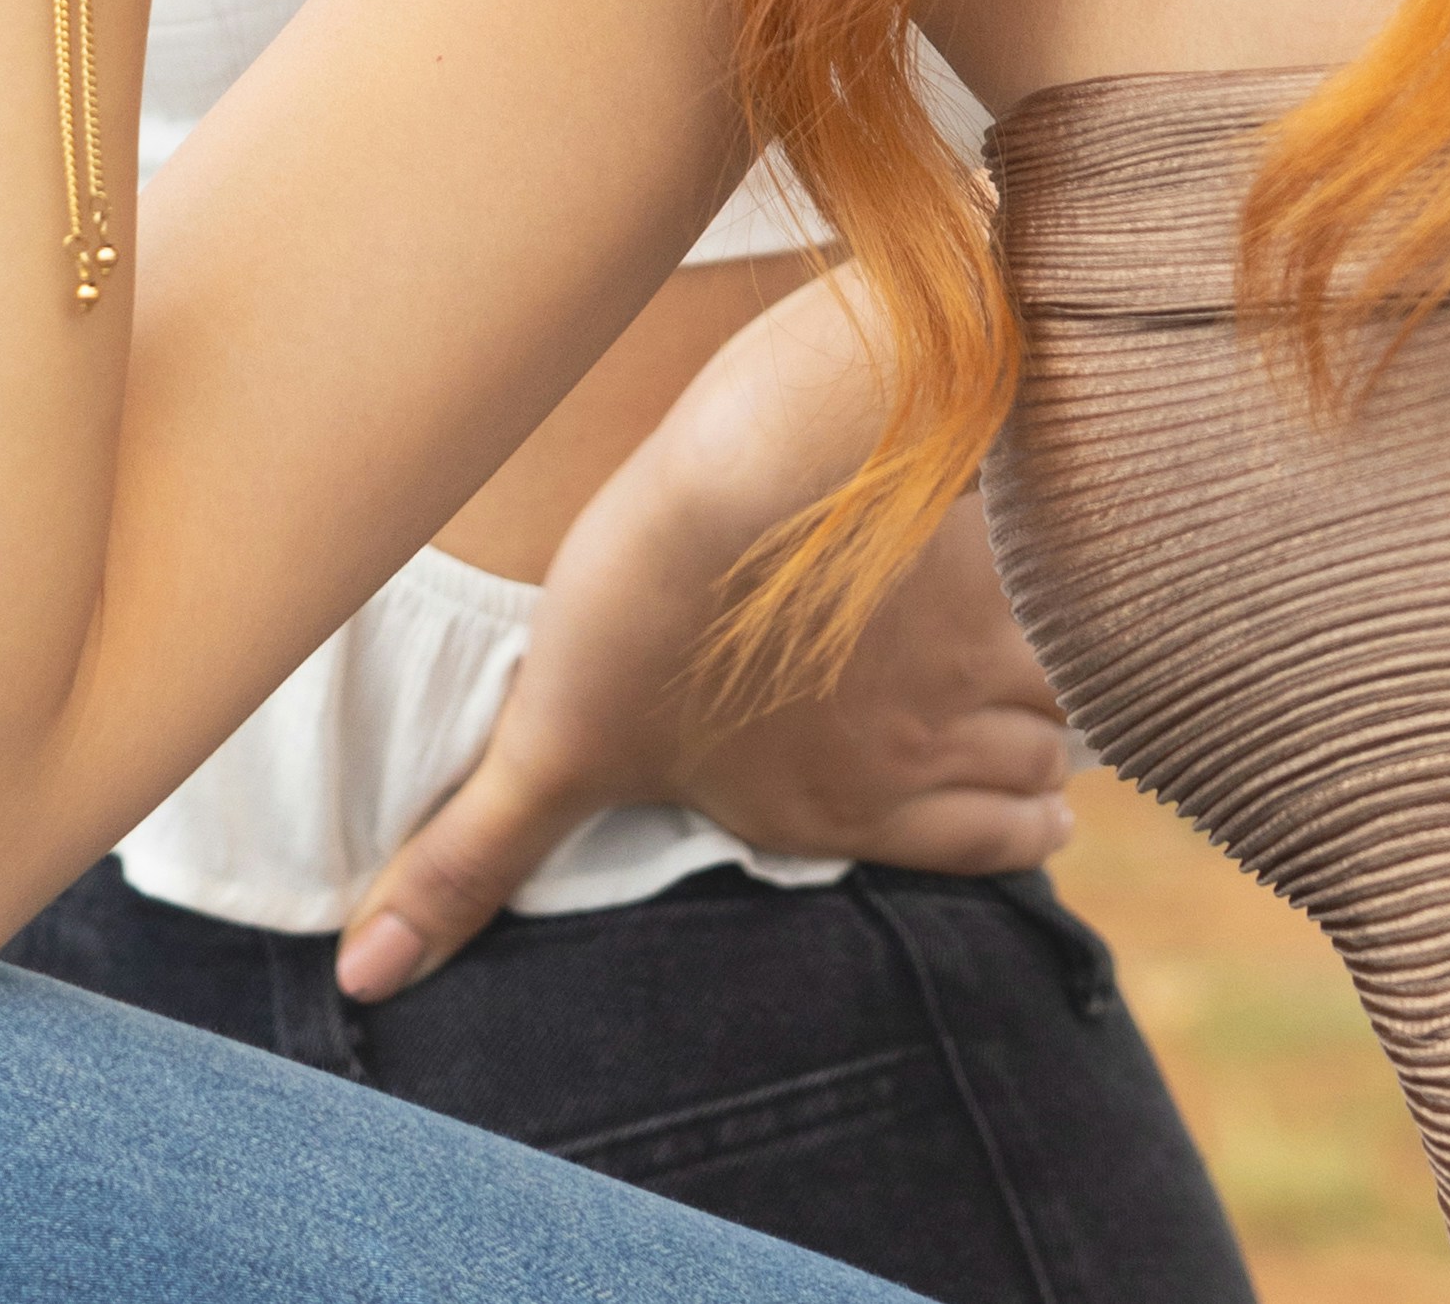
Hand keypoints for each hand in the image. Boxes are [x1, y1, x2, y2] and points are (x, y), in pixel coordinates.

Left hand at [336, 285, 1069, 998]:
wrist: (724, 472)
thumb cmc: (627, 608)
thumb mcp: (544, 749)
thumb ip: (468, 863)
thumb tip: (363, 977)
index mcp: (846, 807)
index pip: (1008, 843)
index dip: (1013, 812)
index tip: (1005, 782)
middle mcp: (936, 751)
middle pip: (1049, 771)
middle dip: (1028, 741)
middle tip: (984, 687)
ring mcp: (984, 659)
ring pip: (1069, 695)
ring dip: (1047, 669)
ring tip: (996, 619)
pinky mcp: (1010, 563)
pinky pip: (1086, 604)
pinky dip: (1073, 588)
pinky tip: (1028, 546)